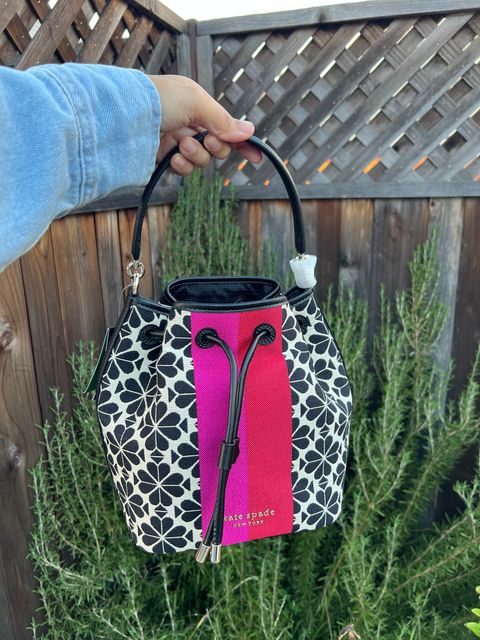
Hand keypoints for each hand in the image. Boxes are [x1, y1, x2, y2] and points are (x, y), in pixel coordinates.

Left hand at [147, 74, 262, 174]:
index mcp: (196, 104)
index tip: (255, 157)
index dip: (241, 141)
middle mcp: (187, 123)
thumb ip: (223, 120)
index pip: (226, 125)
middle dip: (216, 147)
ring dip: (196, 156)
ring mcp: (175, 142)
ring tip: (181, 146)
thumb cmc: (158, 100)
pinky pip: (184, 170)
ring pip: (202, 160)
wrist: (123, 117)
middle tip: (209, 141)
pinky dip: (182, 166)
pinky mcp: (163, 159)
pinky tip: (172, 158)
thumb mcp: (196, 103)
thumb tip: (249, 131)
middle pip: (217, 147)